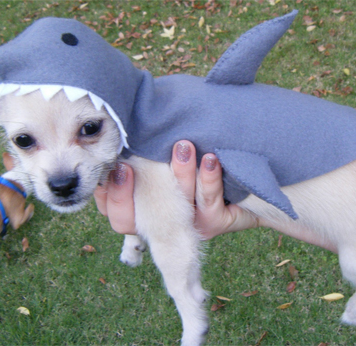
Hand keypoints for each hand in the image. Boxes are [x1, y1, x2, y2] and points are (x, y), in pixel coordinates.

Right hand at [93, 140, 258, 237]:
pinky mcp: (214, 223)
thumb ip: (147, 141)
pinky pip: (208, 203)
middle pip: (126, 222)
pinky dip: (209, 179)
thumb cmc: (198, 153)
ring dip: (178, 175)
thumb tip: (129, 112)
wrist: (247, 180)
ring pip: (173, 209)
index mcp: (144, 203)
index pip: (111, 208)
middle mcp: (161, 219)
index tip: (118, 166)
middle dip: (126, 196)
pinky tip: (211, 159)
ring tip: (184, 146)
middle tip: (130, 167)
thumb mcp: (167, 146)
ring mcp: (186, 224)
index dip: (108, 193)